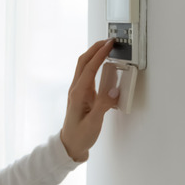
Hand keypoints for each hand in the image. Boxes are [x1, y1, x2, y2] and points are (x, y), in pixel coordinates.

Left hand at [60, 39, 118, 161]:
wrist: (70, 144)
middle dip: (95, 48)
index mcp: (78, 94)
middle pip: (83, 62)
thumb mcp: (94, 122)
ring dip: (94, 55)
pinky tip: (103, 65)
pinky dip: (95, 65)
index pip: (89, 68)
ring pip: (84, 67)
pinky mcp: (81, 94)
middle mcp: (76, 89)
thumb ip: (103, 106)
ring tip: (107, 48)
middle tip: (109, 40)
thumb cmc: (80, 135)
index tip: (109, 44)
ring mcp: (77, 91)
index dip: (99, 54)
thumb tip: (114, 90)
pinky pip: (88, 75)